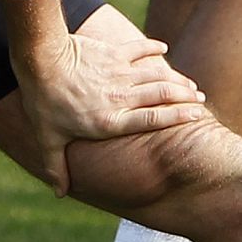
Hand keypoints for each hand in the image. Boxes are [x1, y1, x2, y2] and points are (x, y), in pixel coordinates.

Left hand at [13, 33, 206, 196]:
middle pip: (162, 95)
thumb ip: (56, 166)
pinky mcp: (112, 52)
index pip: (153, 119)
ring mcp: (118, 73)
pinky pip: (138, 49)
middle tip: (199, 100)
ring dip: (176, 79)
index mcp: (110, 120)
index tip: (197, 116)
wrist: (41, 60)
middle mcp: (120, 97)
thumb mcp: (47, 139)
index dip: (178, 116)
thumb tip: (59, 193)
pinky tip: (163, 48)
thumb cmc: (43, 101)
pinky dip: (153, 48)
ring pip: (156, 75)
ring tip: (190, 85)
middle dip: (185, 97)